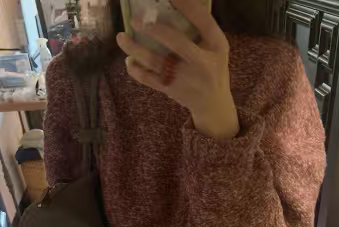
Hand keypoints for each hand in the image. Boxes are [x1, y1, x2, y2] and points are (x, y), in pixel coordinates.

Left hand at [116, 0, 239, 139]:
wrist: (213, 104)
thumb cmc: (212, 68)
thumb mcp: (216, 48)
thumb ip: (202, 29)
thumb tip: (173, 5)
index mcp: (217, 46)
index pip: (204, 21)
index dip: (187, 6)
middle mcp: (203, 63)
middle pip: (178, 43)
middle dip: (156, 30)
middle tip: (136, 19)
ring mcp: (186, 79)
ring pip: (157, 62)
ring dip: (136, 49)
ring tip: (121, 37)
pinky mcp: (172, 90)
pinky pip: (149, 79)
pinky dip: (136, 70)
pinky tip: (129, 61)